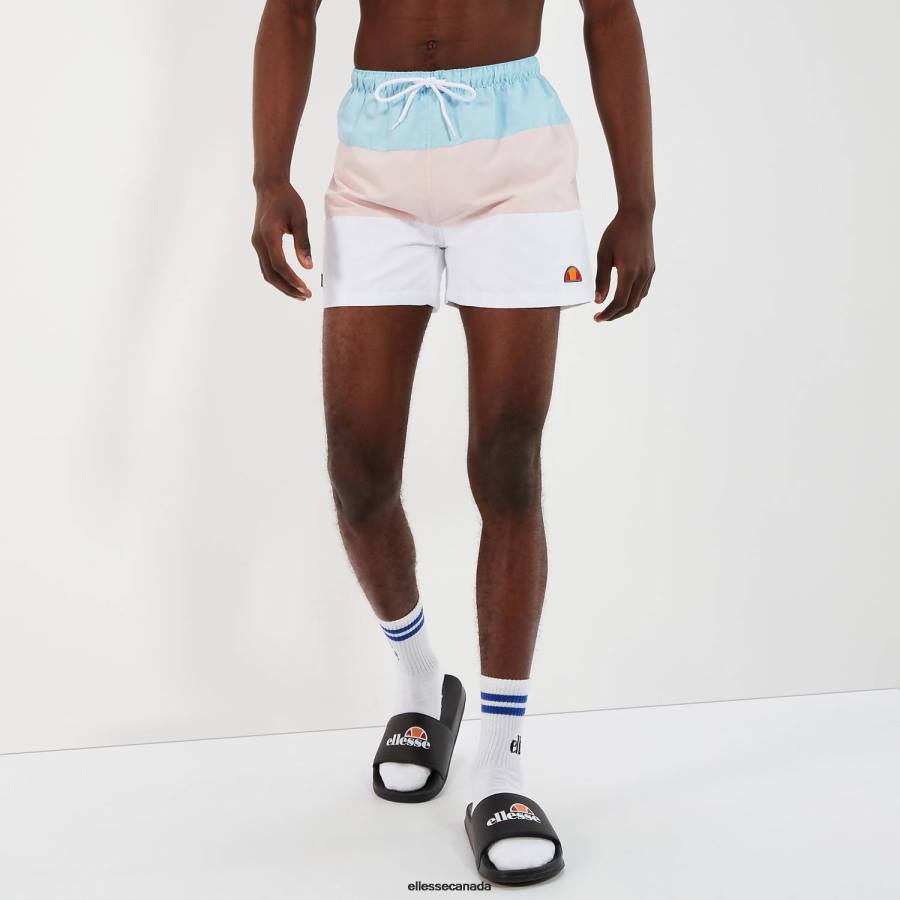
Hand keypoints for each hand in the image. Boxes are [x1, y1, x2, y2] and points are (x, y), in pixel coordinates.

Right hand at [251, 180, 313, 299]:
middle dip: (288, 288)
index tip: (305, 289)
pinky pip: (266, 266)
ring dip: (283, 285)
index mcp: (269, 234)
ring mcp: (256, 244)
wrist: (269, 186)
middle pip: (271, 274)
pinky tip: (291, 282)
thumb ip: (303, 243)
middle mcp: (259, 241)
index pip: (279, 265)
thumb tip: (308, 267)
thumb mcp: (300, 219)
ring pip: (267, 273)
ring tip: (300, 294)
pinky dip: (278, 277)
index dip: (292, 279)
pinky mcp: (259, 244)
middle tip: (305, 296)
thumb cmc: (287, 200)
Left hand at [594, 208, 654, 321]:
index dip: (608, 313)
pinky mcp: (652, 268)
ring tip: (610, 309)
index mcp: (629, 272)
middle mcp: (642, 274)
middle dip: (615, 315)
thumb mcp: (603, 255)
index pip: (619, 302)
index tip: (597, 318)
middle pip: (630, 305)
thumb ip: (601, 279)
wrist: (637, 216)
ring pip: (638, 300)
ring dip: (624, 308)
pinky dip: (633, 299)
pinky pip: (643, 291)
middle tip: (601, 317)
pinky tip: (623, 297)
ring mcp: (649, 272)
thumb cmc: (616, 232)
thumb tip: (598, 301)